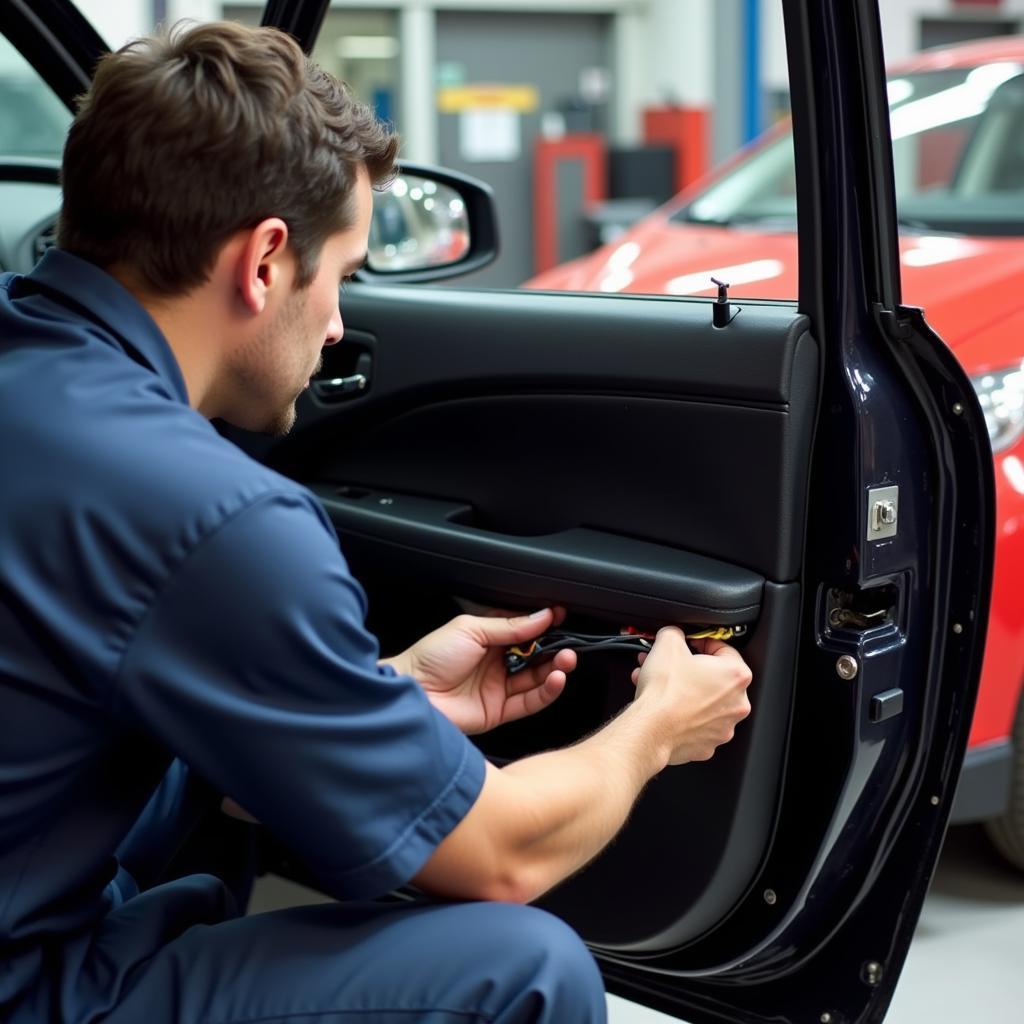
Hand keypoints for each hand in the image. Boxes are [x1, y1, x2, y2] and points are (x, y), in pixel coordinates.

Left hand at [384, 607, 576, 734]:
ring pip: (537, 678)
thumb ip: (509, 625)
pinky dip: (547, 691)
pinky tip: (556, 678)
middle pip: (535, 655)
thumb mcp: (471, 630)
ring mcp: (498, 687)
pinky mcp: (499, 711)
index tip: (561, 616)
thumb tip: (541, 616)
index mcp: (487, 638)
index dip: (543, 624)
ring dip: (555, 668)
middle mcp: (496, 662)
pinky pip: (531, 701)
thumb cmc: (430, 657)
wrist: (412, 692)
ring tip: (567, 660)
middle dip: (554, 648)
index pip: (524, 630)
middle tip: (569, 641)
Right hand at [631, 627, 751, 764]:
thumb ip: (676, 632)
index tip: (688, 644)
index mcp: (736, 676)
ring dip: (683, 690)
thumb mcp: (667, 643)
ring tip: (658, 683)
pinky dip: (681, 712)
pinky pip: (695, 722)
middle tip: (670, 664)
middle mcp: (736, 703)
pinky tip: (662, 704)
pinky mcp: (708, 744)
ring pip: (703, 700)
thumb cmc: (665, 693)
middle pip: (713, 677)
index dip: (701, 642)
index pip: (724, 649)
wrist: (651, 730)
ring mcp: (723, 726)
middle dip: (688, 668)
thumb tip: (674, 635)